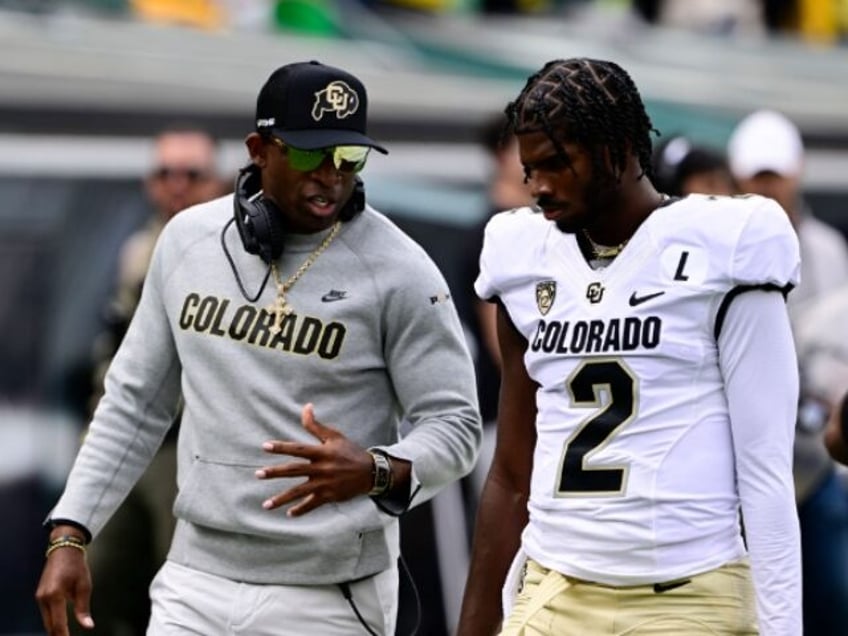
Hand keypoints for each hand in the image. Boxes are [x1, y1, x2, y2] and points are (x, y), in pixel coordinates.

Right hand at [35, 530, 93, 635]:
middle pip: (50, 625)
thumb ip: (83, 608)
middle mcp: (44, 597)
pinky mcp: (40, 595)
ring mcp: (40, 596)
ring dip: (55, 628)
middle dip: (58, 634)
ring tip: (65, 635)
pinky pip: (45, 613)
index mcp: (55, 595)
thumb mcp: (84, 586)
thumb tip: (87, 625)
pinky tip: (60, 625)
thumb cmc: (76, 565)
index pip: (58, 623)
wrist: (64, 549)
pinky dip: (53, 620)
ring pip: (46, 620)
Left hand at [256, 403, 372, 515]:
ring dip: (281, 499)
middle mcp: (322, 468)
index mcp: (322, 452)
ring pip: (299, 492)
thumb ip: (316, 425)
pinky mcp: (329, 496)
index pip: (298, 449)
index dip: (281, 447)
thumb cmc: (349, 451)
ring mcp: (325, 484)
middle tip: (258, 474)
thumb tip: (306, 407)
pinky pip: (312, 505)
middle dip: (275, 472)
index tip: (265, 446)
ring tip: (266, 505)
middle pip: (294, 471)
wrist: (370, 472)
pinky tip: (289, 513)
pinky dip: (300, 510)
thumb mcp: (334, 436)